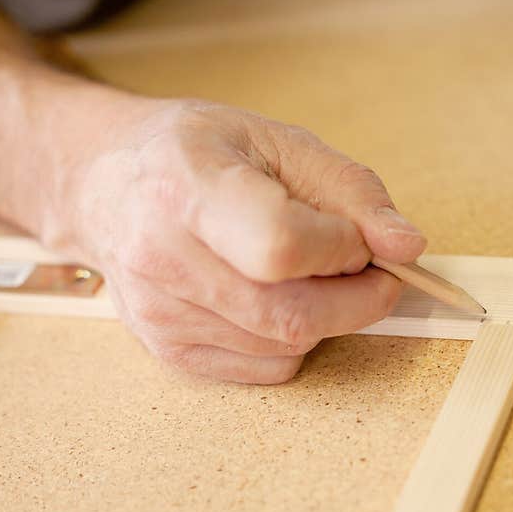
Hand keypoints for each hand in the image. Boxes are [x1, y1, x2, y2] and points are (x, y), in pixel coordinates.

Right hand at [55, 99, 426, 382]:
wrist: (106, 184)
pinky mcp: (170, 352)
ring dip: (327, 317)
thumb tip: (406, 246)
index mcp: (187, 188)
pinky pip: (268, 369)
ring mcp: (161, 315)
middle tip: (370, 270)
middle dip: (358, 299)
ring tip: (312, 273)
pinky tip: (278, 298)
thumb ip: (351, 192)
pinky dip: (296, 340)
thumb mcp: (279, 142)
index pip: (281, 247)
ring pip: (286, 347)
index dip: (342, 251)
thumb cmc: (196, 155)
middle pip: (290, 315)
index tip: (361, 239)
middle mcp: (162, 259)